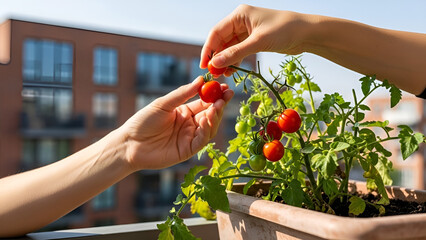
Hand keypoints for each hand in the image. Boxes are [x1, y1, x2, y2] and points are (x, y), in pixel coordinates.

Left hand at [119, 77, 233, 169]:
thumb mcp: (163, 104)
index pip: (205, 102)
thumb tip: (200, 80)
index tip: (225, 87)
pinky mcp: (187, 151)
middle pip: (210, 114)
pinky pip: (201, 140)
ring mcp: (189, 138)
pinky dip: (207, 130)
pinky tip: (207, 119)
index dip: (215, 95)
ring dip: (215, 116)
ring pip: (209, 128)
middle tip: (227, 95)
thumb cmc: (142, 122)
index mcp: (184, 112)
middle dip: (220, 105)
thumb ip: (182, 94)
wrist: (129, 143)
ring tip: (217, 105)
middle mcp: (190, 125)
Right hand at [200, 4, 307, 75]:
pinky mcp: (255, 40)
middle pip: (221, 40)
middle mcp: (241, 21)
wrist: (307, 33)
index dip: (208, 49)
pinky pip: (239, 51)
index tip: (204, 65)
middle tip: (213, 73)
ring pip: (230, 47)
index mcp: (240, 15)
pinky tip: (232, 70)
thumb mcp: (258, 42)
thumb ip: (236, 53)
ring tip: (222, 75)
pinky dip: (235, 60)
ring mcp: (248, 31)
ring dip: (225, 60)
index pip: (217, 32)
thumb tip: (216, 63)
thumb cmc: (285, 30)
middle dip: (216, 56)